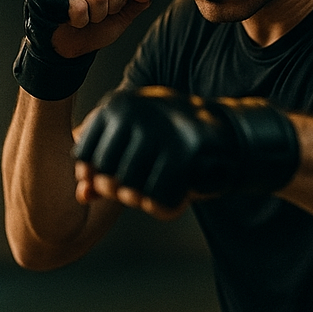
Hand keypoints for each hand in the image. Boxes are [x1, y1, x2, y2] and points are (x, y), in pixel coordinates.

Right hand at [13, 0, 154, 100]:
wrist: (64, 48)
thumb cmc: (91, 26)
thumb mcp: (122, 12)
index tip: (109, 4)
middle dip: (110, 7)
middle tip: (95, 13)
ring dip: (95, 16)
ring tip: (83, 16)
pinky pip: (78, 7)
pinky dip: (80, 21)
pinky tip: (69, 19)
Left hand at [73, 87, 299, 212]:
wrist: (230, 139)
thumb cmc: (171, 143)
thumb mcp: (131, 145)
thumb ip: (101, 167)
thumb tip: (82, 194)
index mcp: (120, 104)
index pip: (84, 155)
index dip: (92, 177)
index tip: (110, 180)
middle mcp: (139, 113)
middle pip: (106, 176)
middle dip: (120, 192)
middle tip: (139, 189)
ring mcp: (164, 133)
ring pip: (131, 191)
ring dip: (143, 201)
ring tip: (158, 189)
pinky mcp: (187, 155)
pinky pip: (159, 200)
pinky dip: (165, 207)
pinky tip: (177, 197)